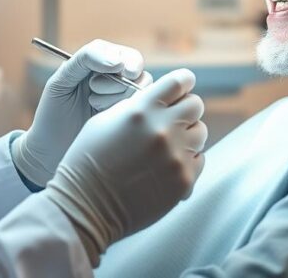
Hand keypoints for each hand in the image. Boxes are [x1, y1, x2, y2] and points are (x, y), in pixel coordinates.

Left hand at [12, 39, 150, 186]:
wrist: (51, 152)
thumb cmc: (53, 114)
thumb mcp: (62, 80)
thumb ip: (85, 59)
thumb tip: (117, 60)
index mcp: (102, 65)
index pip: (126, 56)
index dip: (125, 62)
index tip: (117, 71)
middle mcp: (118, 82)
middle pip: (139, 73)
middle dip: (117, 83)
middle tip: (92, 95)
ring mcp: (127, 103)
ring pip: (143, 92)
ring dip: (117, 99)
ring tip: (94, 107)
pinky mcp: (131, 124)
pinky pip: (143, 113)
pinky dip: (125, 114)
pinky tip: (104, 120)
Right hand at [42, 69, 206, 264]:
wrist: (86, 206)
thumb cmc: (88, 161)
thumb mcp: (104, 121)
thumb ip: (136, 105)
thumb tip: (160, 98)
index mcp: (141, 111)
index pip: (178, 82)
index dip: (183, 81)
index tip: (184, 84)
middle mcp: (162, 130)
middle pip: (195, 105)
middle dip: (186, 109)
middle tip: (174, 118)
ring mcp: (175, 156)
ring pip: (200, 132)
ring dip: (187, 135)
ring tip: (168, 145)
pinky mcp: (183, 181)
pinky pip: (199, 159)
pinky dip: (187, 160)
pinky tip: (166, 166)